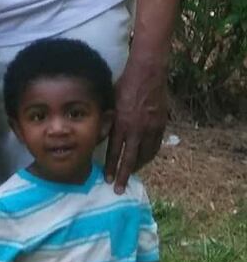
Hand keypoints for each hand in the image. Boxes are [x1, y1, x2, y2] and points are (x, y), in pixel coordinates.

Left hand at [105, 56, 167, 192]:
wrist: (148, 72)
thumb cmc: (125, 83)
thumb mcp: (110, 100)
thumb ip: (107, 119)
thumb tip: (100, 135)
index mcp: (122, 122)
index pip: (115, 151)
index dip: (111, 167)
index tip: (107, 179)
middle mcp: (137, 128)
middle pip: (130, 158)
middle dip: (124, 175)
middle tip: (119, 189)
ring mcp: (151, 127)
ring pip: (145, 154)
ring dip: (137, 166)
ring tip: (130, 173)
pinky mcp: (161, 124)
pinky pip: (155, 145)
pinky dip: (149, 155)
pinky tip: (144, 158)